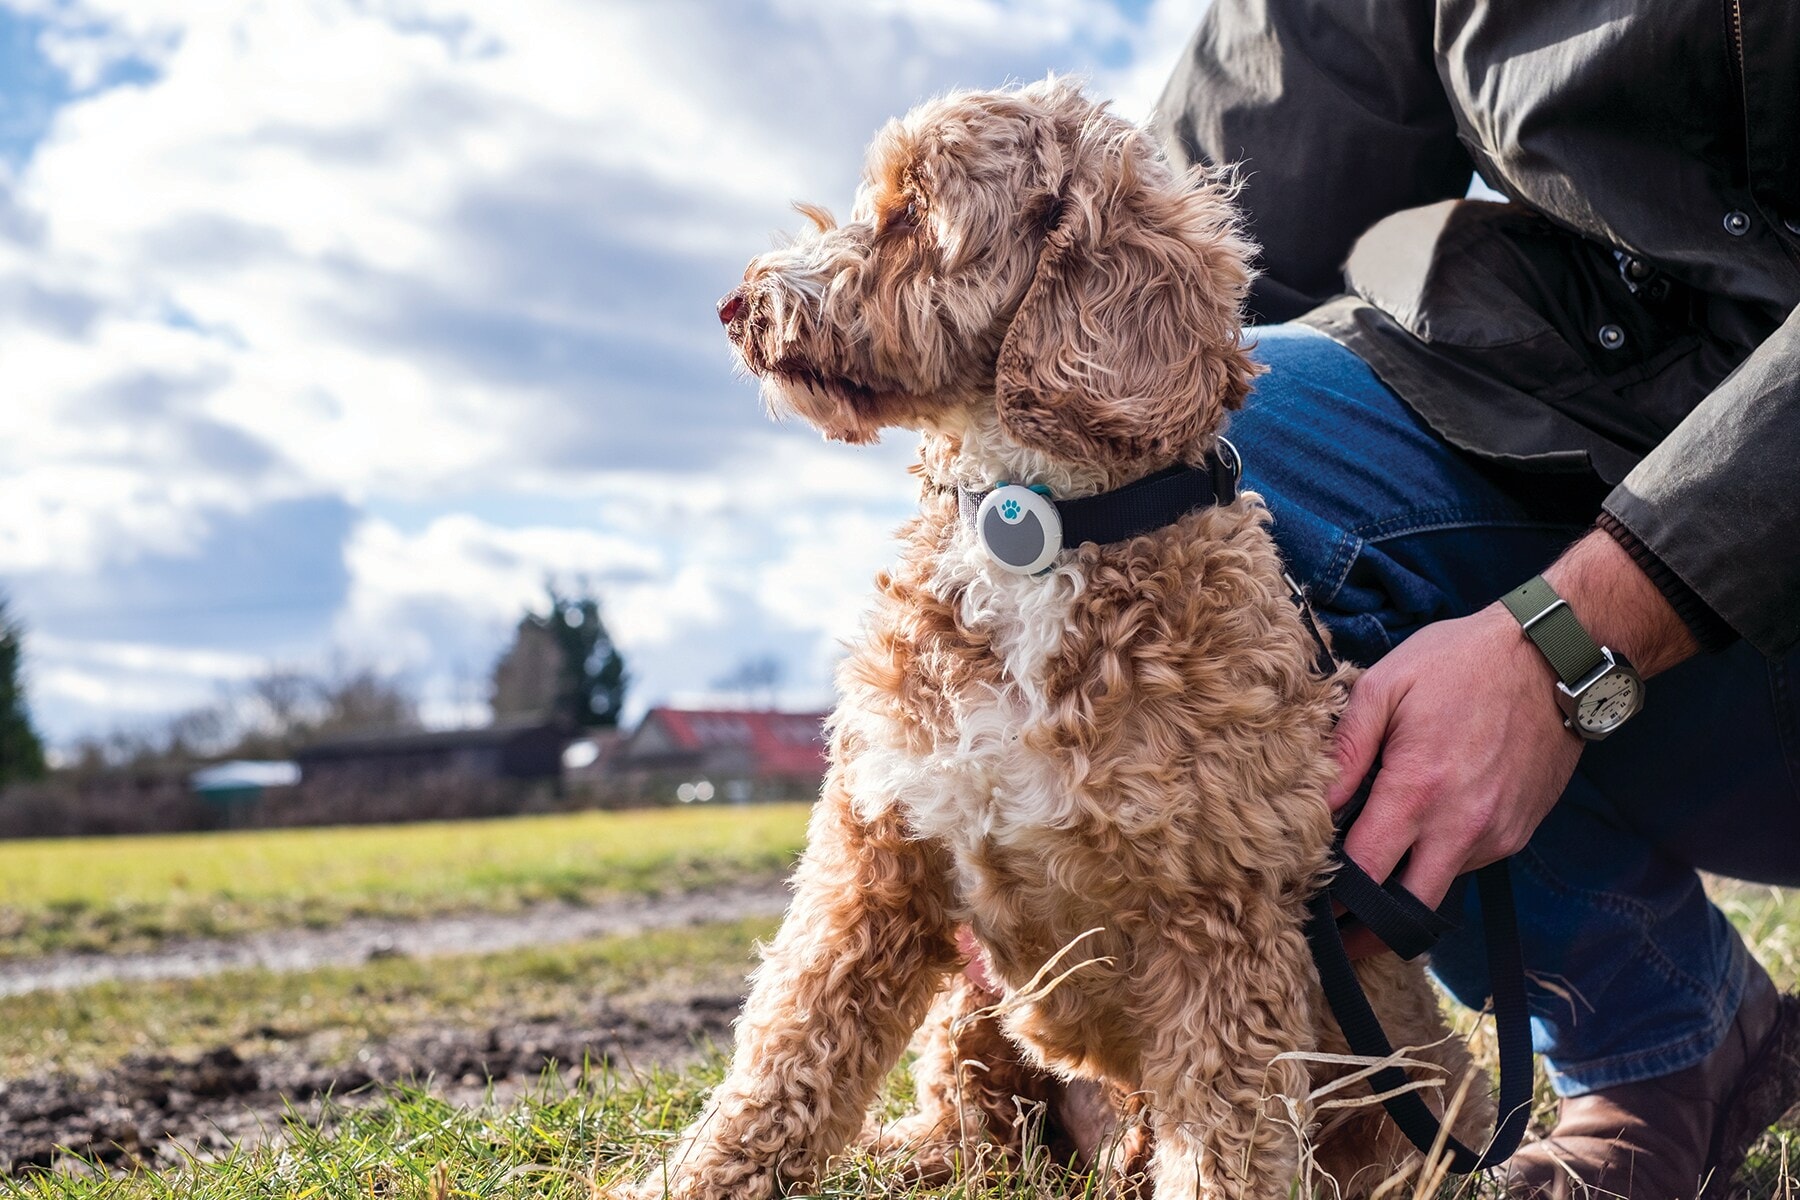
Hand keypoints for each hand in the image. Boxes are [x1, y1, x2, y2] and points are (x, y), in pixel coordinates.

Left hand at [1322, 530, 1698, 958]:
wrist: (1553, 658)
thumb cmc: (1459, 663)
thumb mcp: (1385, 685)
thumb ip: (1346, 748)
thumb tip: (1317, 805)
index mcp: (1418, 790)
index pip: (1366, 872)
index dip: (1332, 896)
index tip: (1306, 906)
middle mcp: (1461, 826)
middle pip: (1408, 909)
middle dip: (1369, 927)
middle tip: (1336, 928)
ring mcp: (1496, 835)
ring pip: (1439, 885)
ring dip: (1406, 883)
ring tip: (1376, 864)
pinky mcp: (1519, 833)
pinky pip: (1468, 863)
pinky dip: (1440, 858)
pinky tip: (1423, 829)